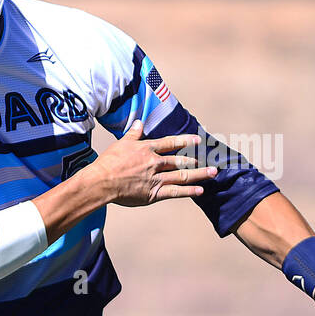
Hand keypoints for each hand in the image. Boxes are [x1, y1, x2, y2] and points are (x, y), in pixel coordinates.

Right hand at [83, 121, 213, 206]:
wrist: (101, 182)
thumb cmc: (108, 163)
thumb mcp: (121, 144)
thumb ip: (133, 133)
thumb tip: (140, 122)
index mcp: (147, 149)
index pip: (170, 143)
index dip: (185, 141)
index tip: (197, 140)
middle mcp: (155, 163)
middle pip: (180, 160)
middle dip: (196, 159)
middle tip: (210, 159)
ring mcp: (155, 179)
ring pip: (182, 175)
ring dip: (199, 174)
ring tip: (213, 172)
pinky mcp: (153, 194)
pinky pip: (175, 192)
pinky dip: (188, 191)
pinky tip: (200, 190)